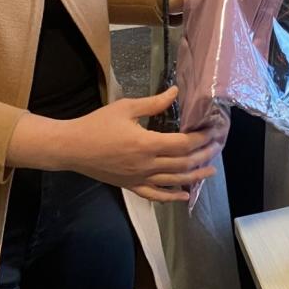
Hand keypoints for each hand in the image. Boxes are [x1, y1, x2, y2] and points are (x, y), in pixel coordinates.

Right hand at [58, 87, 219, 202]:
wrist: (71, 147)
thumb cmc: (97, 124)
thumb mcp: (126, 107)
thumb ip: (153, 103)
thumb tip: (175, 91)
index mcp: (147, 143)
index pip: (182, 143)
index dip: (200, 138)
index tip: (212, 130)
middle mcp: (146, 165)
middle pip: (183, 163)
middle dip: (203, 155)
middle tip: (217, 147)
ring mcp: (139, 178)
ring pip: (173, 181)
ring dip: (194, 176)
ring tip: (210, 171)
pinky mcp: (130, 186)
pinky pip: (155, 195)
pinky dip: (171, 197)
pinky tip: (184, 196)